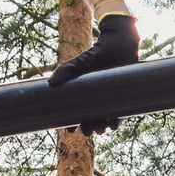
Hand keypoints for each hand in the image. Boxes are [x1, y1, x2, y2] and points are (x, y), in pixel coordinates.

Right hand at [49, 14, 138, 132]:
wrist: (120, 43)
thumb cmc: (99, 52)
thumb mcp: (81, 62)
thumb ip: (66, 70)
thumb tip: (50, 83)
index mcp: (85, 92)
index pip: (77, 111)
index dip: (72, 122)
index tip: (69, 130)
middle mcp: (97, 97)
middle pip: (91, 118)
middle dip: (89, 127)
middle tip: (87, 132)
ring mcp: (110, 97)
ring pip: (105, 118)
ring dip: (102, 126)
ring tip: (101, 130)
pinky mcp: (123, 96)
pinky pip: (119, 112)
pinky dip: (116, 120)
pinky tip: (113, 124)